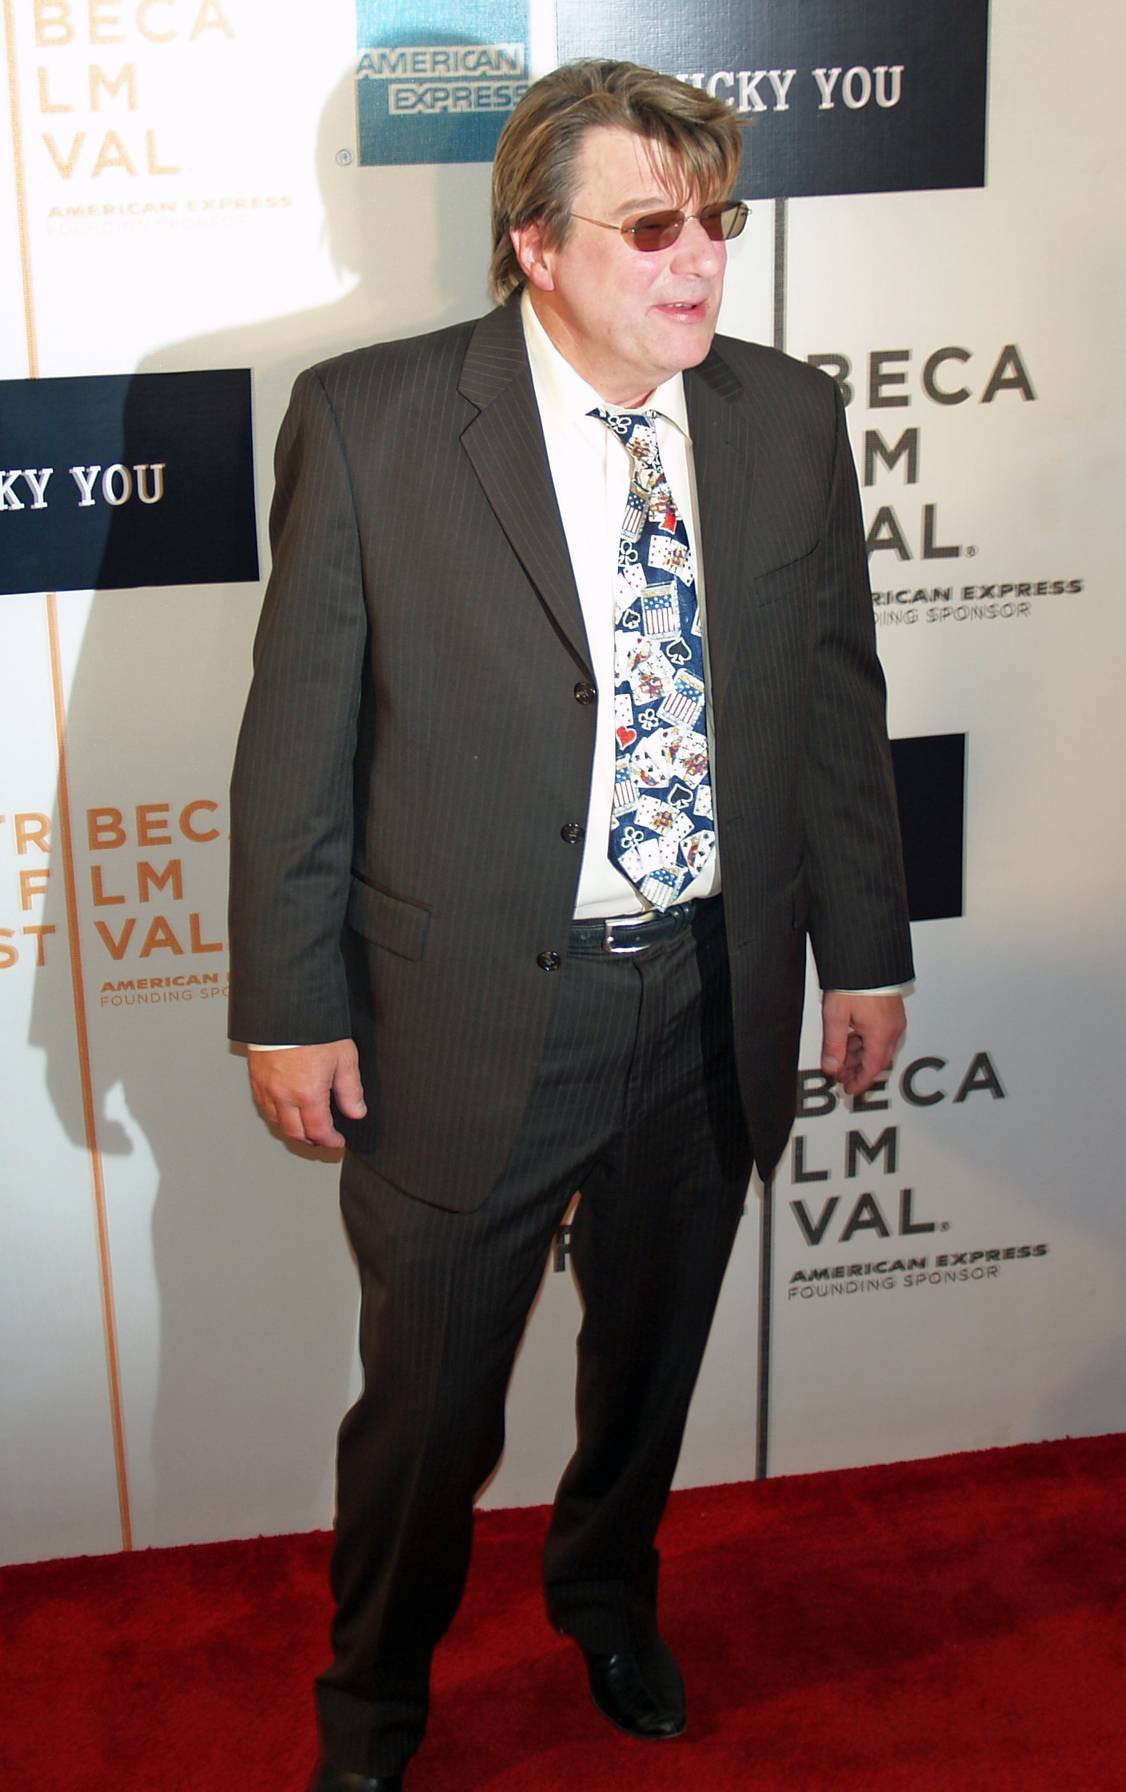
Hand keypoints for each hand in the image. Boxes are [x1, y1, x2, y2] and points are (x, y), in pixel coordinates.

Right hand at [248, 1039, 365, 1148]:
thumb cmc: (313, 1028)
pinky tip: (286, 1111)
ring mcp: (267, 1089)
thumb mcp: (344, 1057)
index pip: (318, 1131)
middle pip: (295, 1133)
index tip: (337, 1142)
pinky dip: (277, 1116)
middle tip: (323, 1139)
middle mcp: (284, 1095)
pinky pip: (264, 1107)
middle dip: (312, 1141)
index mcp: (308, 1093)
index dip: (330, 1141)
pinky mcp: (256, 1079)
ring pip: (277, 1123)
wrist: (284, 1008)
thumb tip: (356, 1111)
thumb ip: (351, 1089)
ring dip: (293, 1130)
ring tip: (306, 1127)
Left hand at [820, 991, 905, 1096]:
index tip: (850, 1090)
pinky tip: (851, 1041)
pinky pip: (880, 1035)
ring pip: (878, 1047)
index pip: (872, 1068)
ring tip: (842, 1059)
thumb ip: (833, 1045)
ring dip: (860, 1056)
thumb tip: (831, 1067)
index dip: (860, 1082)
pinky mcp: (891, 1011)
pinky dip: (865, 1043)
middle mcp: (893, 1029)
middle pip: (877, 1060)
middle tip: (841, 1076)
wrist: (866, 957)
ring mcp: (894, 1019)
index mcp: (881, 1034)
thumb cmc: (854, 982)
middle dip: (858, 1070)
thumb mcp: (836, 1016)